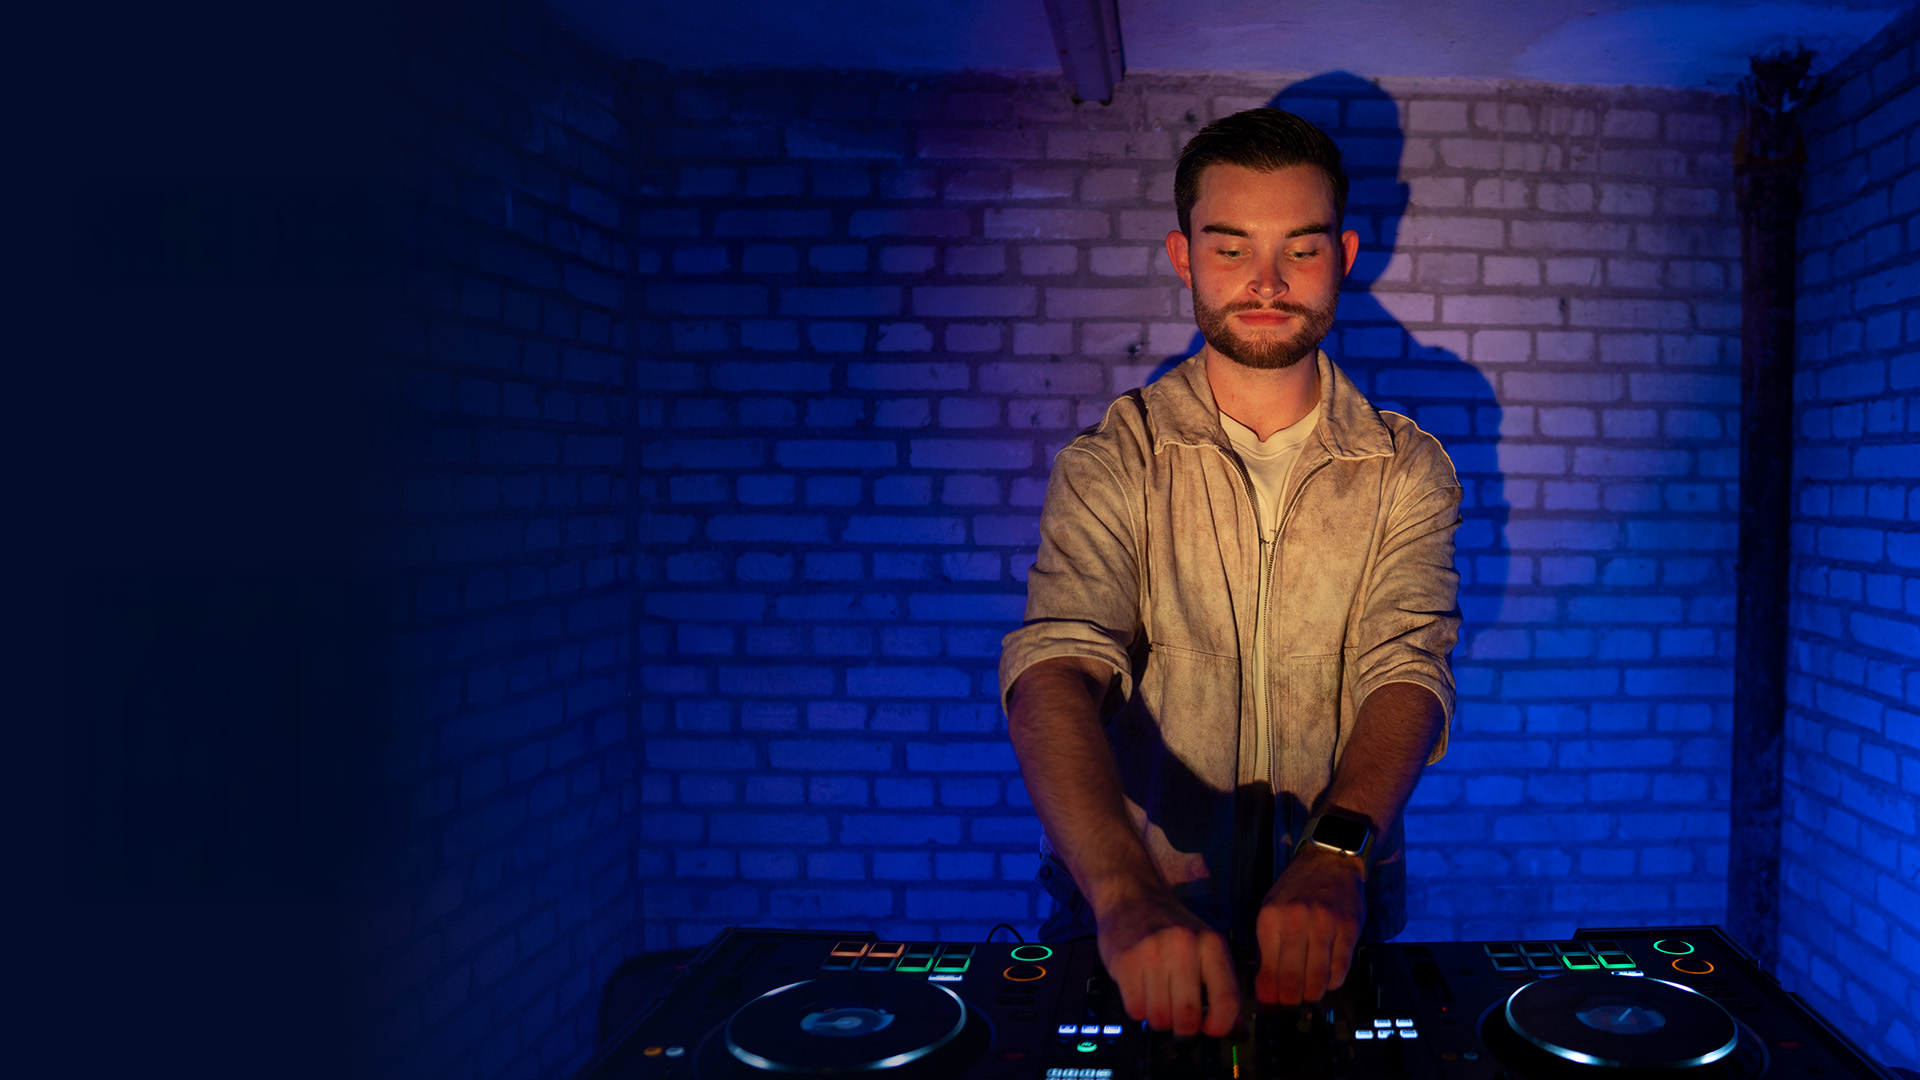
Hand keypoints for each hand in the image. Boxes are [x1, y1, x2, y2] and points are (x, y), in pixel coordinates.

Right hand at [1094, 889, 1240, 1036]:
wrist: (1131, 895)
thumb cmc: (1171, 927)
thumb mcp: (1204, 947)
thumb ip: (1221, 986)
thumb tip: (1236, 1031)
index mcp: (1211, 944)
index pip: (1227, 1001)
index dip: (1219, 1026)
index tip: (1210, 1030)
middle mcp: (1184, 946)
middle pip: (1188, 1018)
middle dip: (1183, 1030)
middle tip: (1178, 1022)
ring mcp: (1152, 952)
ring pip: (1159, 1018)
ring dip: (1158, 1019)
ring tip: (1157, 1001)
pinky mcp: (1125, 961)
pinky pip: (1135, 1010)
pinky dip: (1138, 1010)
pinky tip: (1140, 991)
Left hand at [1254, 845, 1365, 1004]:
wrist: (1331, 859)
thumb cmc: (1297, 888)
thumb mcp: (1270, 908)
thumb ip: (1267, 945)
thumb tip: (1265, 988)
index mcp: (1270, 918)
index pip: (1267, 972)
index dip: (1269, 999)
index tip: (1270, 1010)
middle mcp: (1296, 921)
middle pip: (1292, 982)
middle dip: (1290, 1004)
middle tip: (1290, 1010)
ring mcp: (1325, 924)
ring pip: (1318, 981)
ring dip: (1312, 996)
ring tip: (1308, 996)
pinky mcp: (1349, 928)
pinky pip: (1340, 970)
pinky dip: (1332, 981)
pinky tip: (1327, 978)